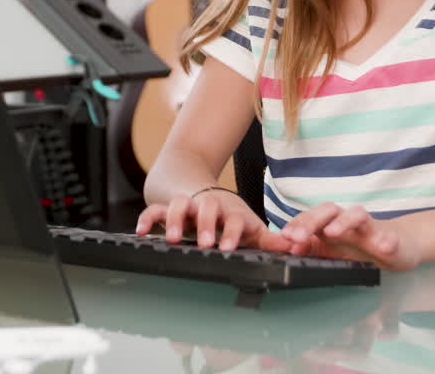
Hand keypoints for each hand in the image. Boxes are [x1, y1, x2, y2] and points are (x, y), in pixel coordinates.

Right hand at [136, 190, 290, 252]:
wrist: (197, 186)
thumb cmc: (226, 215)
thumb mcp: (248, 225)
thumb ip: (268, 239)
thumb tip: (294, 246)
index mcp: (230, 212)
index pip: (234, 219)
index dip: (232, 232)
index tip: (228, 247)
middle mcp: (208, 205)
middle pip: (207, 207)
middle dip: (206, 224)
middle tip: (205, 243)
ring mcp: (187, 205)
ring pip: (179, 205)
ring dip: (175, 220)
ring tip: (171, 239)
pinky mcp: (167, 207)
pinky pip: (154, 209)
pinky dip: (146, 219)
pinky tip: (140, 233)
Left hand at [280, 203, 420, 270]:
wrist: (398, 245)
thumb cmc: (360, 246)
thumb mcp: (331, 250)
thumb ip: (309, 247)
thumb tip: (286, 246)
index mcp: (331, 224)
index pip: (310, 217)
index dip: (297, 224)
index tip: (285, 236)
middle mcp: (348, 222)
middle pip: (329, 211)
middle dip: (312, 221)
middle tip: (299, 237)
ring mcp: (370, 228)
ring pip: (357, 215)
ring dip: (343, 222)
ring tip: (332, 233)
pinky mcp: (390, 238)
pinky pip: (389, 237)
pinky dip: (386, 240)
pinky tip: (383, 246)